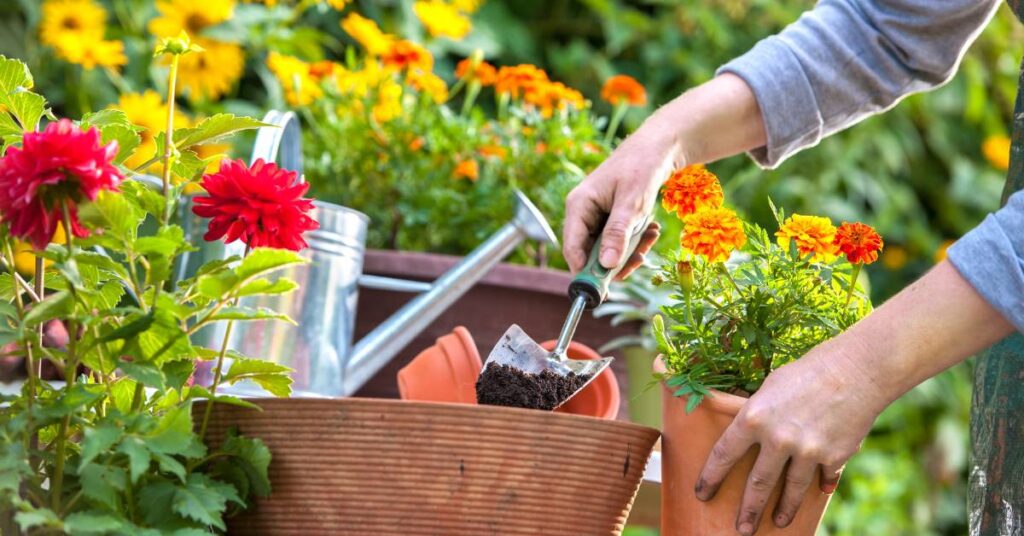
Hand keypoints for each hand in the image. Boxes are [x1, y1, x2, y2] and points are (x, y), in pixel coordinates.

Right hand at [563, 125, 675, 277]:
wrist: (659, 147)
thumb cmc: (641, 168)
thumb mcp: (631, 204)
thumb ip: (617, 234)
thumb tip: (605, 265)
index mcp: (578, 205)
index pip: (572, 248)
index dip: (585, 271)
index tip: (603, 290)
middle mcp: (582, 213)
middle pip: (590, 253)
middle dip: (616, 260)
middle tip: (640, 259)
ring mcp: (596, 216)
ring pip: (607, 249)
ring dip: (630, 250)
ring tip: (651, 236)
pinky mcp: (609, 219)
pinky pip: (618, 240)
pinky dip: (635, 241)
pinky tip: (651, 230)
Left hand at [694, 340, 886, 534]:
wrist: (855, 370)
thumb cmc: (807, 371)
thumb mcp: (770, 386)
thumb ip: (757, 413)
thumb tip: (747, 433)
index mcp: (753, 417)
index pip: (723, 455)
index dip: (710, 477)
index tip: (702, 494)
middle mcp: (777, 439)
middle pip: (757, 484)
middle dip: (747, 511)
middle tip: (741, 530)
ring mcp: (806, 451)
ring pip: (791, 491)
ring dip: (783, 510)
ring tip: (778, 522)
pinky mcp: (833, 457)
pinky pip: (822, 479)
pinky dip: (820, 486)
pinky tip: (819, 493)